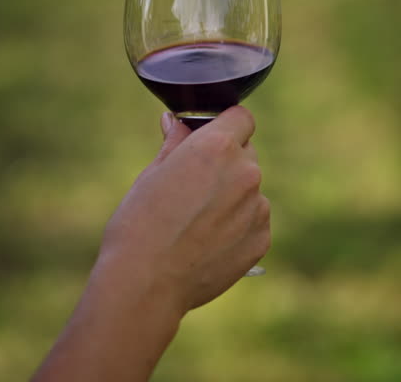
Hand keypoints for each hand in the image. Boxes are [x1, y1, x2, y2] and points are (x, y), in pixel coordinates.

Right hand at [31, 107, 270, 381]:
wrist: (146, 283)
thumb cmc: (139, 224)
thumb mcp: (152, 174)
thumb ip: (175, 144)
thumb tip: (177, 122)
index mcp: (217, 147)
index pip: (242, 117)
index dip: (226, 125)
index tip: (211, 137)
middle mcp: (245, 172)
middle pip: (246, 153)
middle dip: (226, 161)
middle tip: (195, 185)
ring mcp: (257, 208)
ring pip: (250, 189)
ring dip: (232, 195)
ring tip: (196, 221)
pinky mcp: (261, 239)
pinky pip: (254, 220)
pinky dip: (237, 225)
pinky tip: (207, 241)